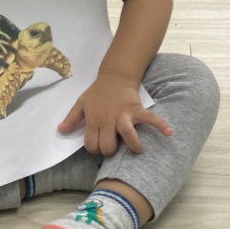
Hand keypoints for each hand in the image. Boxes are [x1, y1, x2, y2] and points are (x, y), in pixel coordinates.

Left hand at [57, 71, 171, 156]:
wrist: (115, 77)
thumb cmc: (97, 93)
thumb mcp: (81, 103)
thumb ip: (72, 118)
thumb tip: (61, 130)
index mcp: (94, 120)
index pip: (92, 145)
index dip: (95, 149)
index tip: (100, 145)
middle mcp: (108, 120)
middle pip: (108, 145)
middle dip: (111, 150)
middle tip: (116, 146)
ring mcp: (123, 115)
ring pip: (127, 135)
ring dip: (133, 145)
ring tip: (137, 150)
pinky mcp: (136, 110)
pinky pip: (149, 118)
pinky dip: (160, 125)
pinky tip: (168, 132)